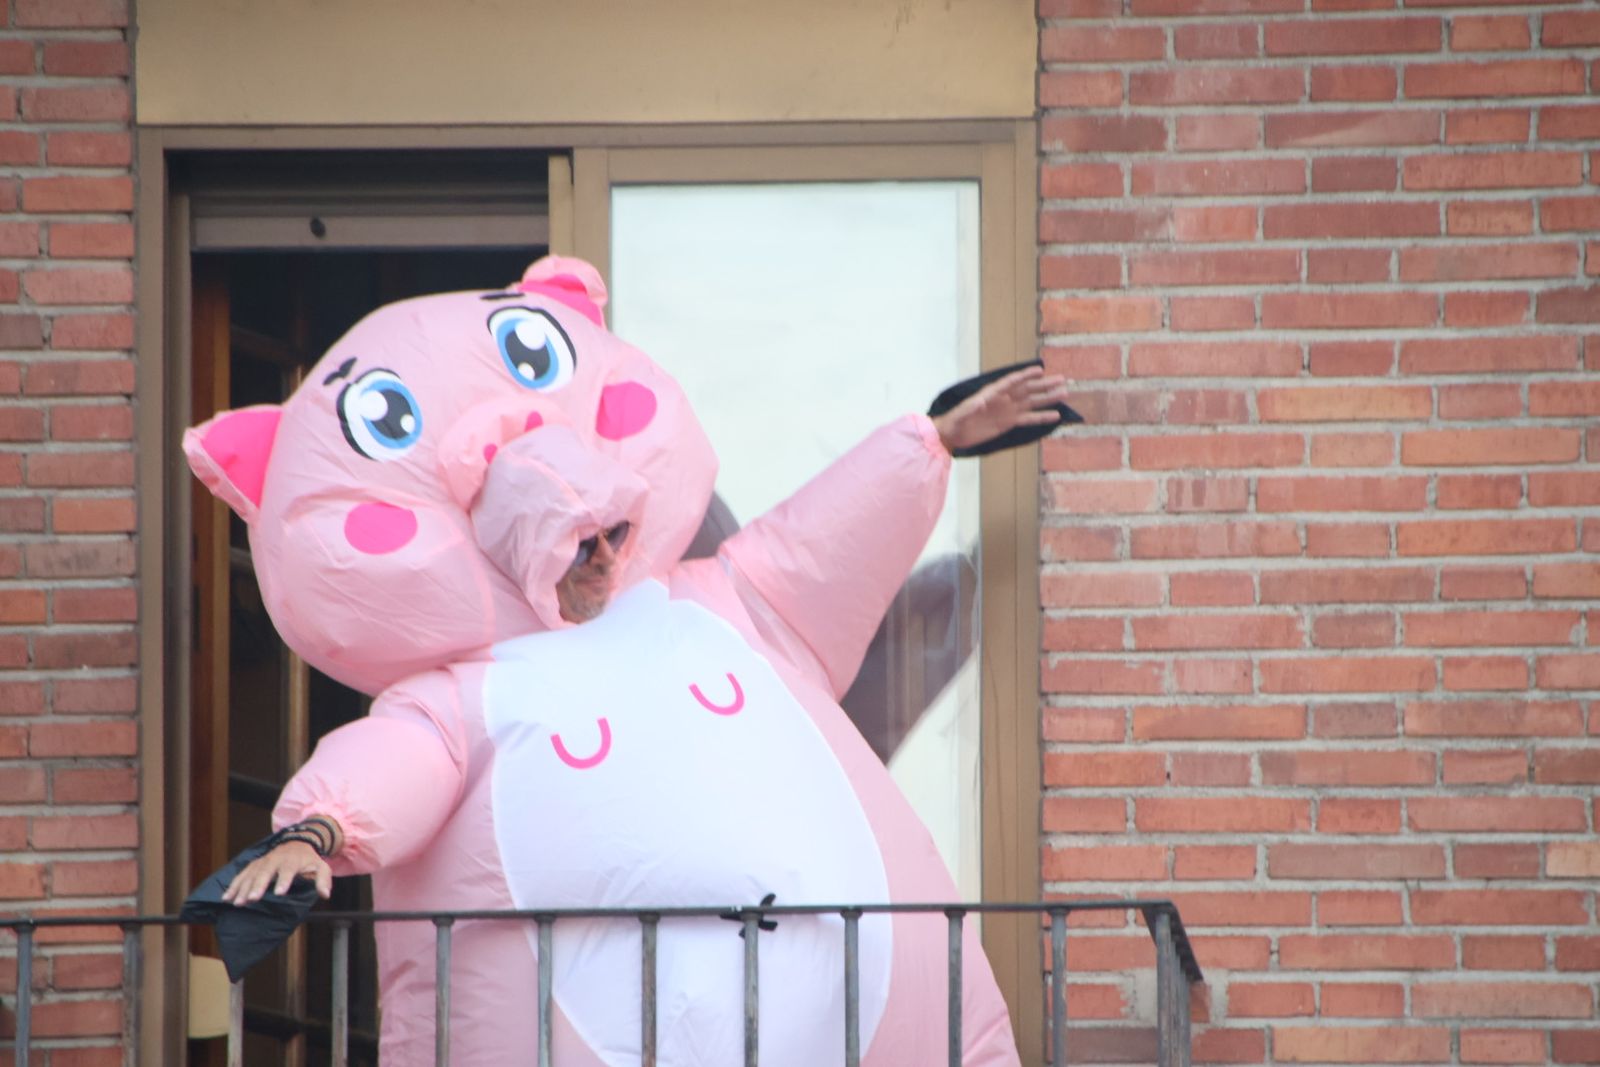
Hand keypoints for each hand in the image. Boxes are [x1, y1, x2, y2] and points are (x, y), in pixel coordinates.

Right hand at [221, 840, 332, 903]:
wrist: (297, 842)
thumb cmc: (309, 860)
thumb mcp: (321, 867)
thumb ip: (323, 880)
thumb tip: (325, 895)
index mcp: (292, 860)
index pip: (288, 870)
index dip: (284, 881)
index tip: (280, 893)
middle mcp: (275, 860)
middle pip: (266, 872)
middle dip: (258, 885)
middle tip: (252, 899)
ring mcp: (263, 862)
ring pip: (251, 874)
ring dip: (243, 888)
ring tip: (238, 902)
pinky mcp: (254, 865)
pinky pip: (242, 874)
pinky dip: (234, 885)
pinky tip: (226, 897)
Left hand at [930, 365, 1070, 454]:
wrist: (953, 434)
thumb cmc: (955, 421)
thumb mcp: (962, 414)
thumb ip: (971, 408)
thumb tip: (981, 402)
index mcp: (992, 392)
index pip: (1012, 381)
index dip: (1025, 375)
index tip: (1040, 370)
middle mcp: (1003, 399)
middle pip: (1027, 389)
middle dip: (1044, 385)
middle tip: (1062, 380)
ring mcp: (1008, 410)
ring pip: (1032, 402)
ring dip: (1047, 398)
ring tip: (1064, 394)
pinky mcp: (1009, 423)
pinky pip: (1029, 418)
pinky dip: (1042, 417)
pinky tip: (1056, 416)